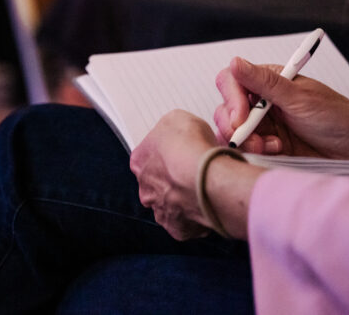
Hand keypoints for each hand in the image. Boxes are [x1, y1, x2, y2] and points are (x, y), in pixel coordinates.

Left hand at [129, 110, 214, 239]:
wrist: (207, 178)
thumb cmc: (191, 147)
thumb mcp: (178, 119)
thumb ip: (171, 128)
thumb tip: (176, 133)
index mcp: (139, 161)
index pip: (149, 156)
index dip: (168, 153)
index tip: (183, 152)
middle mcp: (145, 189)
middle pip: (159, 183)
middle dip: (175, 179)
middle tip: (196, 173)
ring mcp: (160, 210)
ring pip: (172, 204)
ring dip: (185, 199)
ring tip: (205, 190)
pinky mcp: (178, 229)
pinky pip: (187, 223)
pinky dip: (197, 217)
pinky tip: (208, 206)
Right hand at [213, 57, 348, 158]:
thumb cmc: (337, 118)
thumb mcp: (300, 98)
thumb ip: (265, 83)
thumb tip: (236, 61)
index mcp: (268, 81)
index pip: (232, 81)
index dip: (231, 99)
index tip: (241, 118)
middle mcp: (261, 100)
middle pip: (226, 108)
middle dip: (236, 126)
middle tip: (253, 139)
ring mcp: (263, 123)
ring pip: (232, 130)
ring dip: (247, 140)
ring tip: (270, 146)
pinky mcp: (266, 143)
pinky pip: (246, 147)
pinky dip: (256, 151)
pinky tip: (276, 150)